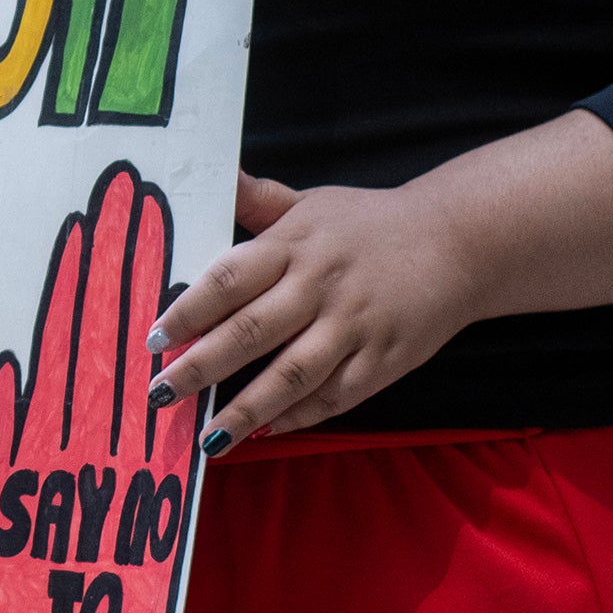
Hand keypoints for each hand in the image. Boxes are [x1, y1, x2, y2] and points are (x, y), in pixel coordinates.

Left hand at [147, 173, 479, 450]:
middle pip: (251, 331)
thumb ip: (258, 199)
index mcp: (295, 244)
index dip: (188, 311)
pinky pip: (335, 396)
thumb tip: (213, 175)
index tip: (153, 339)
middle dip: (200, 368)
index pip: (229, 278)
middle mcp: (321, 285)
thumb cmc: (369, 224)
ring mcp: (355, 325)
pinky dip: (300, 416)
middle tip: (160, 395)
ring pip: (291, 375)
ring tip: (208, 437)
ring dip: (245, 409)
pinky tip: (266, 431)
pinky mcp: (385, 359)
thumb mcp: (311, 203)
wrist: (459, 241)